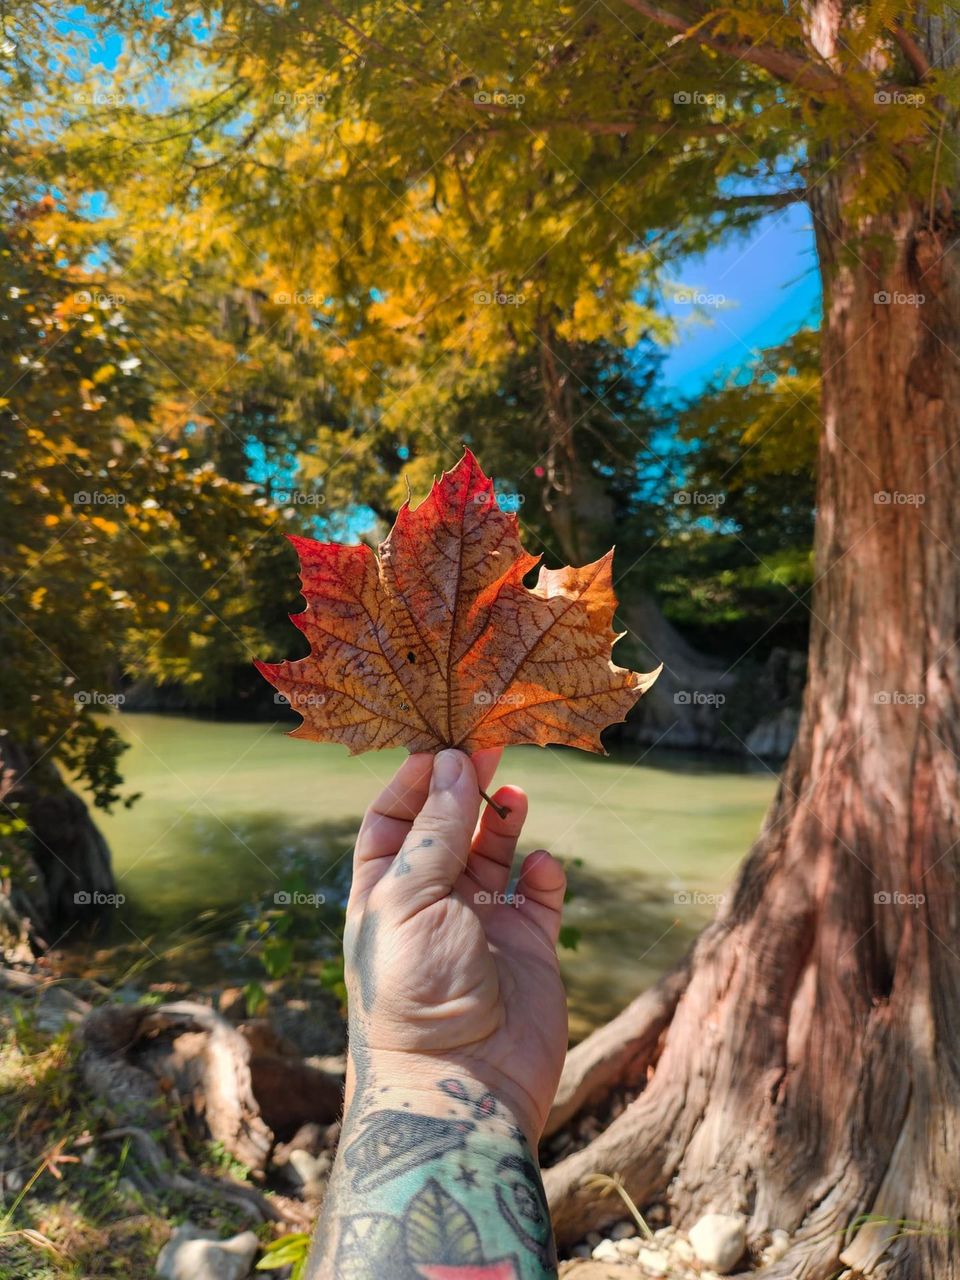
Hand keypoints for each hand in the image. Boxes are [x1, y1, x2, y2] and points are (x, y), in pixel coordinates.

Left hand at [343, 746, 567, 1142]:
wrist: (463, 1086)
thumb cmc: (415, 993)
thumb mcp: (409, 899)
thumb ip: (435, 831)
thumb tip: (453, 763)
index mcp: (383, 891)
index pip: (392, 819)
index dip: (414, 781)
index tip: (442, 744)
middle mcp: (430, 902)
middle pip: (447, 826)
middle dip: (466, 786)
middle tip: (492, 743)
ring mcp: (481, 922)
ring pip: (495, 851)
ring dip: (503, 819)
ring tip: (515, 793)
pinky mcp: (527, 947)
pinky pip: (538, 894)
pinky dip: (543, 872)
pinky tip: (541, 867)